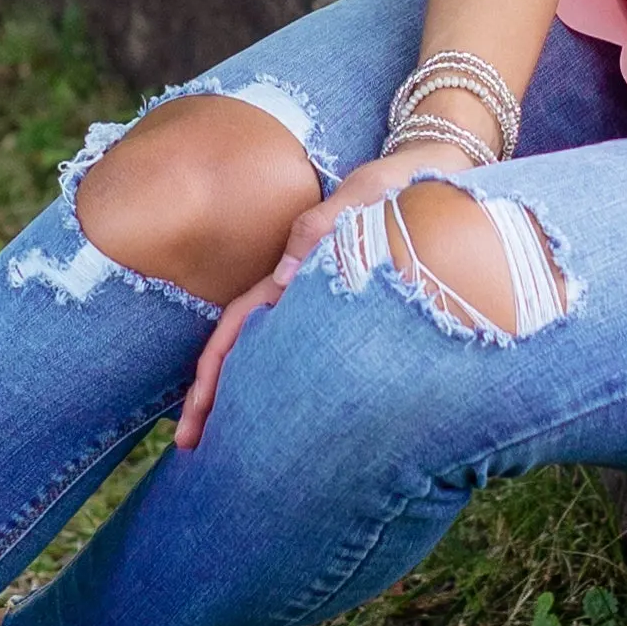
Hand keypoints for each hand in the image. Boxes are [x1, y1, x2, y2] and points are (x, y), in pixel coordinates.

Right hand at [171, 134, 488, 452]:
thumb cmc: (395, 188)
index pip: (237, 323)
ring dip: (239, 397)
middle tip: (191, 447)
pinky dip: (277, 386)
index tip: (196, 410)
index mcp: (292, 269)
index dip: (213, 368)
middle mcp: (296, 291)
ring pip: (266, 355)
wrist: (434, 179)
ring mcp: (316, 303)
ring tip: (219, 445)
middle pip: (241, 348)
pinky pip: (298, 354)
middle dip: (212, 396)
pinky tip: (276, 416)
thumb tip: (281, 281)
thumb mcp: (359, 198)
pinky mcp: (345, 312)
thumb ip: (320, 230)